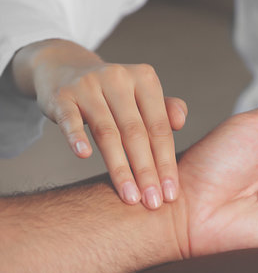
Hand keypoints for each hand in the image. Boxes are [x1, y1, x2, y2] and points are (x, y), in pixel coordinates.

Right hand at [12, 39, 186, 208]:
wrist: (65, 69)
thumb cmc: (115, 93)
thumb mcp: (142, 96)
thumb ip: (165, 110)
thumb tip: (180, 123)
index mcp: (145, 79)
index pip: (160, 127)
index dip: (166, 162)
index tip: (171, 193)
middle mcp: (119, 78)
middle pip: (136, 132)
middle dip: (146, 171)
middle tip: (153, 203)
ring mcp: (89, 85)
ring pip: (107, 132)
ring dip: (119, 168)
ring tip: (129, 196)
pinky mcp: (62, 95)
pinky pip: (70, 119)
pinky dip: (76, 136)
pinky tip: (83, 156)